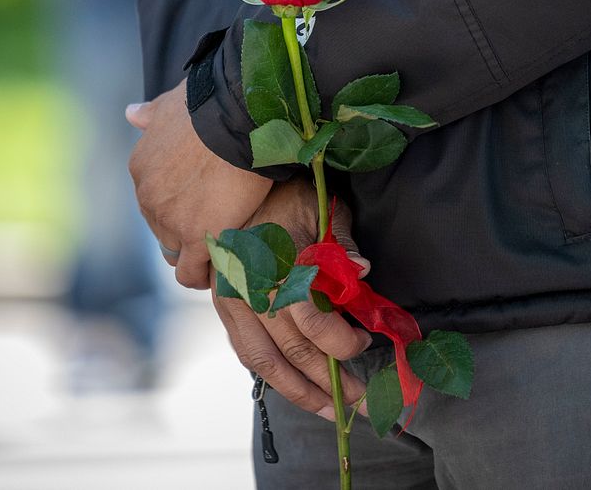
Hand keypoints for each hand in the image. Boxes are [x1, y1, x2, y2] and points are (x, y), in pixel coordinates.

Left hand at [126, 79, 272, 288]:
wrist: (232, 117)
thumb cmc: (209, 106)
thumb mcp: (171, 105)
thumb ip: (151, 115)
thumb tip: (131, 113)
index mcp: (142, 170)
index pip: (156, 202)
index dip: (180, 207)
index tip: (203, 205)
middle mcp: (148, 198)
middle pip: (163, 230)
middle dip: (186, 231)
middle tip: (219, 225)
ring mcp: (169, 220)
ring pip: (177, 252)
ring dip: (197, 254)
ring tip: (224, 250)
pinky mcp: (196, 236)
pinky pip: (191, 272)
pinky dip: (203, 276)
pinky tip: (222, 271)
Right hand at [212, 177, 371, 419]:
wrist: (235, 180)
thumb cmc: (288, 194)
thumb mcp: (321, 209)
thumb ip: (341, 243)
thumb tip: (363, 271)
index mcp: (276, 264)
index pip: (309, 320)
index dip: (339, 342)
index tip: (365, 344)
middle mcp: (249, 289)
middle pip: (290, 350)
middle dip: (328, 382)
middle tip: (360, 401)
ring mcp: (233, 300)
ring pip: (264, 361)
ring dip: (299, 392)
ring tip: (330, 411)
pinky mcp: (225, 305)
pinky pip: (246, 351)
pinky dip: (271, 374)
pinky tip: (295, 387)